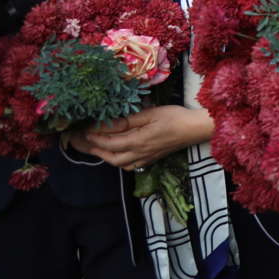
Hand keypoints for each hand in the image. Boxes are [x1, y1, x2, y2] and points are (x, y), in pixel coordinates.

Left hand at [81, 106, 212, 169]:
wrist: (197, 129)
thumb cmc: (176, 117)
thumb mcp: (151, 114)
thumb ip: (128, 121)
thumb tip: (107, 124)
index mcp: (138, 141)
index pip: (109, 142)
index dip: (94, 137)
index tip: (82, 130)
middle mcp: (140, 153)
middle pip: (110, 156)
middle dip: (94, 149)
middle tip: (81, 141)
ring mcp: (146, 158)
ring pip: (119, 163)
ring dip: (105, 156)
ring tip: (95, 147)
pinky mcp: (152, 158)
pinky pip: (129, 165)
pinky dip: (118, 161)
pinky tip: (117, 155)